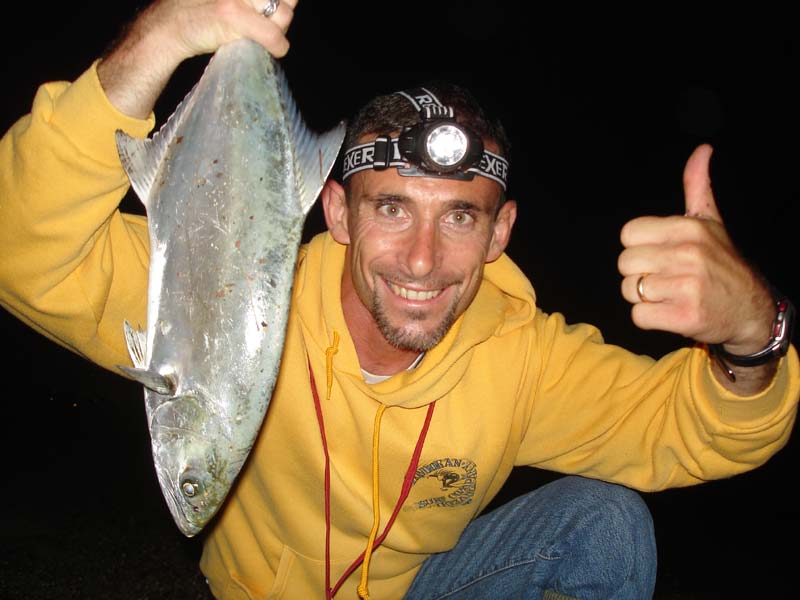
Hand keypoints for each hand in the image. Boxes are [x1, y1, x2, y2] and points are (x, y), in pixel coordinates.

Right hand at [98, 0, 297, 117]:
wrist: (168, 26)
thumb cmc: (200, 12)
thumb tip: (289, 3)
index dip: (284, 1)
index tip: (279, 8)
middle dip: (282, 14)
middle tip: (269, 26)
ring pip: (283, 15)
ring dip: (280, 31)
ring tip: (265, 37)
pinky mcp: (232, 15)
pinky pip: (272, 35)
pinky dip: (278, 46)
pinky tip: (274, 50)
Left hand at [618, 144, 773, 355]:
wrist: (751, 310)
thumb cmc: (721, 264)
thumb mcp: (711, 222)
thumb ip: (697, 186)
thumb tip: (702, 149)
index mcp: (688, 228)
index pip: (628, 234)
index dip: (639, 246)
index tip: (661, 254)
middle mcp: (688, 254)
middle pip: (624, 263)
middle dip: (639, 274)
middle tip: (666, 278)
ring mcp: (687, 286)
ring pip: (629, 290)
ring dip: (645, 298)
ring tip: (671, 294)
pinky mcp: (684, 317)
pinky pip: (639, 316)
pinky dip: (650, 319)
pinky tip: (672, 311)